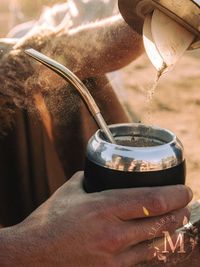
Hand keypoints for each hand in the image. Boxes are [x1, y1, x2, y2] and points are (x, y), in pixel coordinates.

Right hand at [9, 171, 191, 266]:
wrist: (32, 255)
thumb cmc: (49, 220)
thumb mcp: (70, 192)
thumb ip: (89, 180)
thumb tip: (99, 174)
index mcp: (103, 208)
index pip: (152, 200)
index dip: (175, 195)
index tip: (184, 190)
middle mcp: (113, 234)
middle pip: (161, 223)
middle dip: (180, 212)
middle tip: (186, 204)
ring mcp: (114, 258)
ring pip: (156, 244)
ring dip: (171, 231)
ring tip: (177, 221)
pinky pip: (142, 259)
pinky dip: (153, 247)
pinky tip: (155, 240)